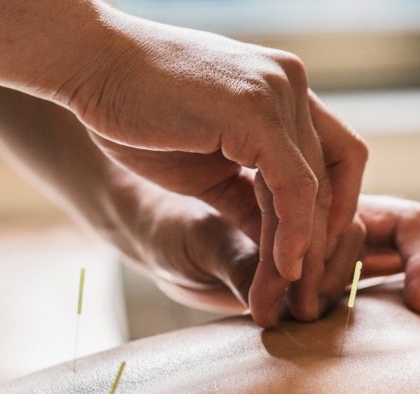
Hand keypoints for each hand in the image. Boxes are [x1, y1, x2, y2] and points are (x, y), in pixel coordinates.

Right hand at [57, 12, 367, 316]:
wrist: (85, 66)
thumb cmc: (134, 113)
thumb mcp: (207, 168)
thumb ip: (251, 199)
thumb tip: (285, 250)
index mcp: (283, 89)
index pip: (334, 157)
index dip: (333, 213)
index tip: (310, 262)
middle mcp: (290, 83)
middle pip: (330, 178)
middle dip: (319, 244)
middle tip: (305, 300)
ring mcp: (278, 91)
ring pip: (314, 188)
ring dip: (303, 251)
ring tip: (288, 298)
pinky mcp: (258, 112)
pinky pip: (294, 187)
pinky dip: (292, 234)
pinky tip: (284, 270)